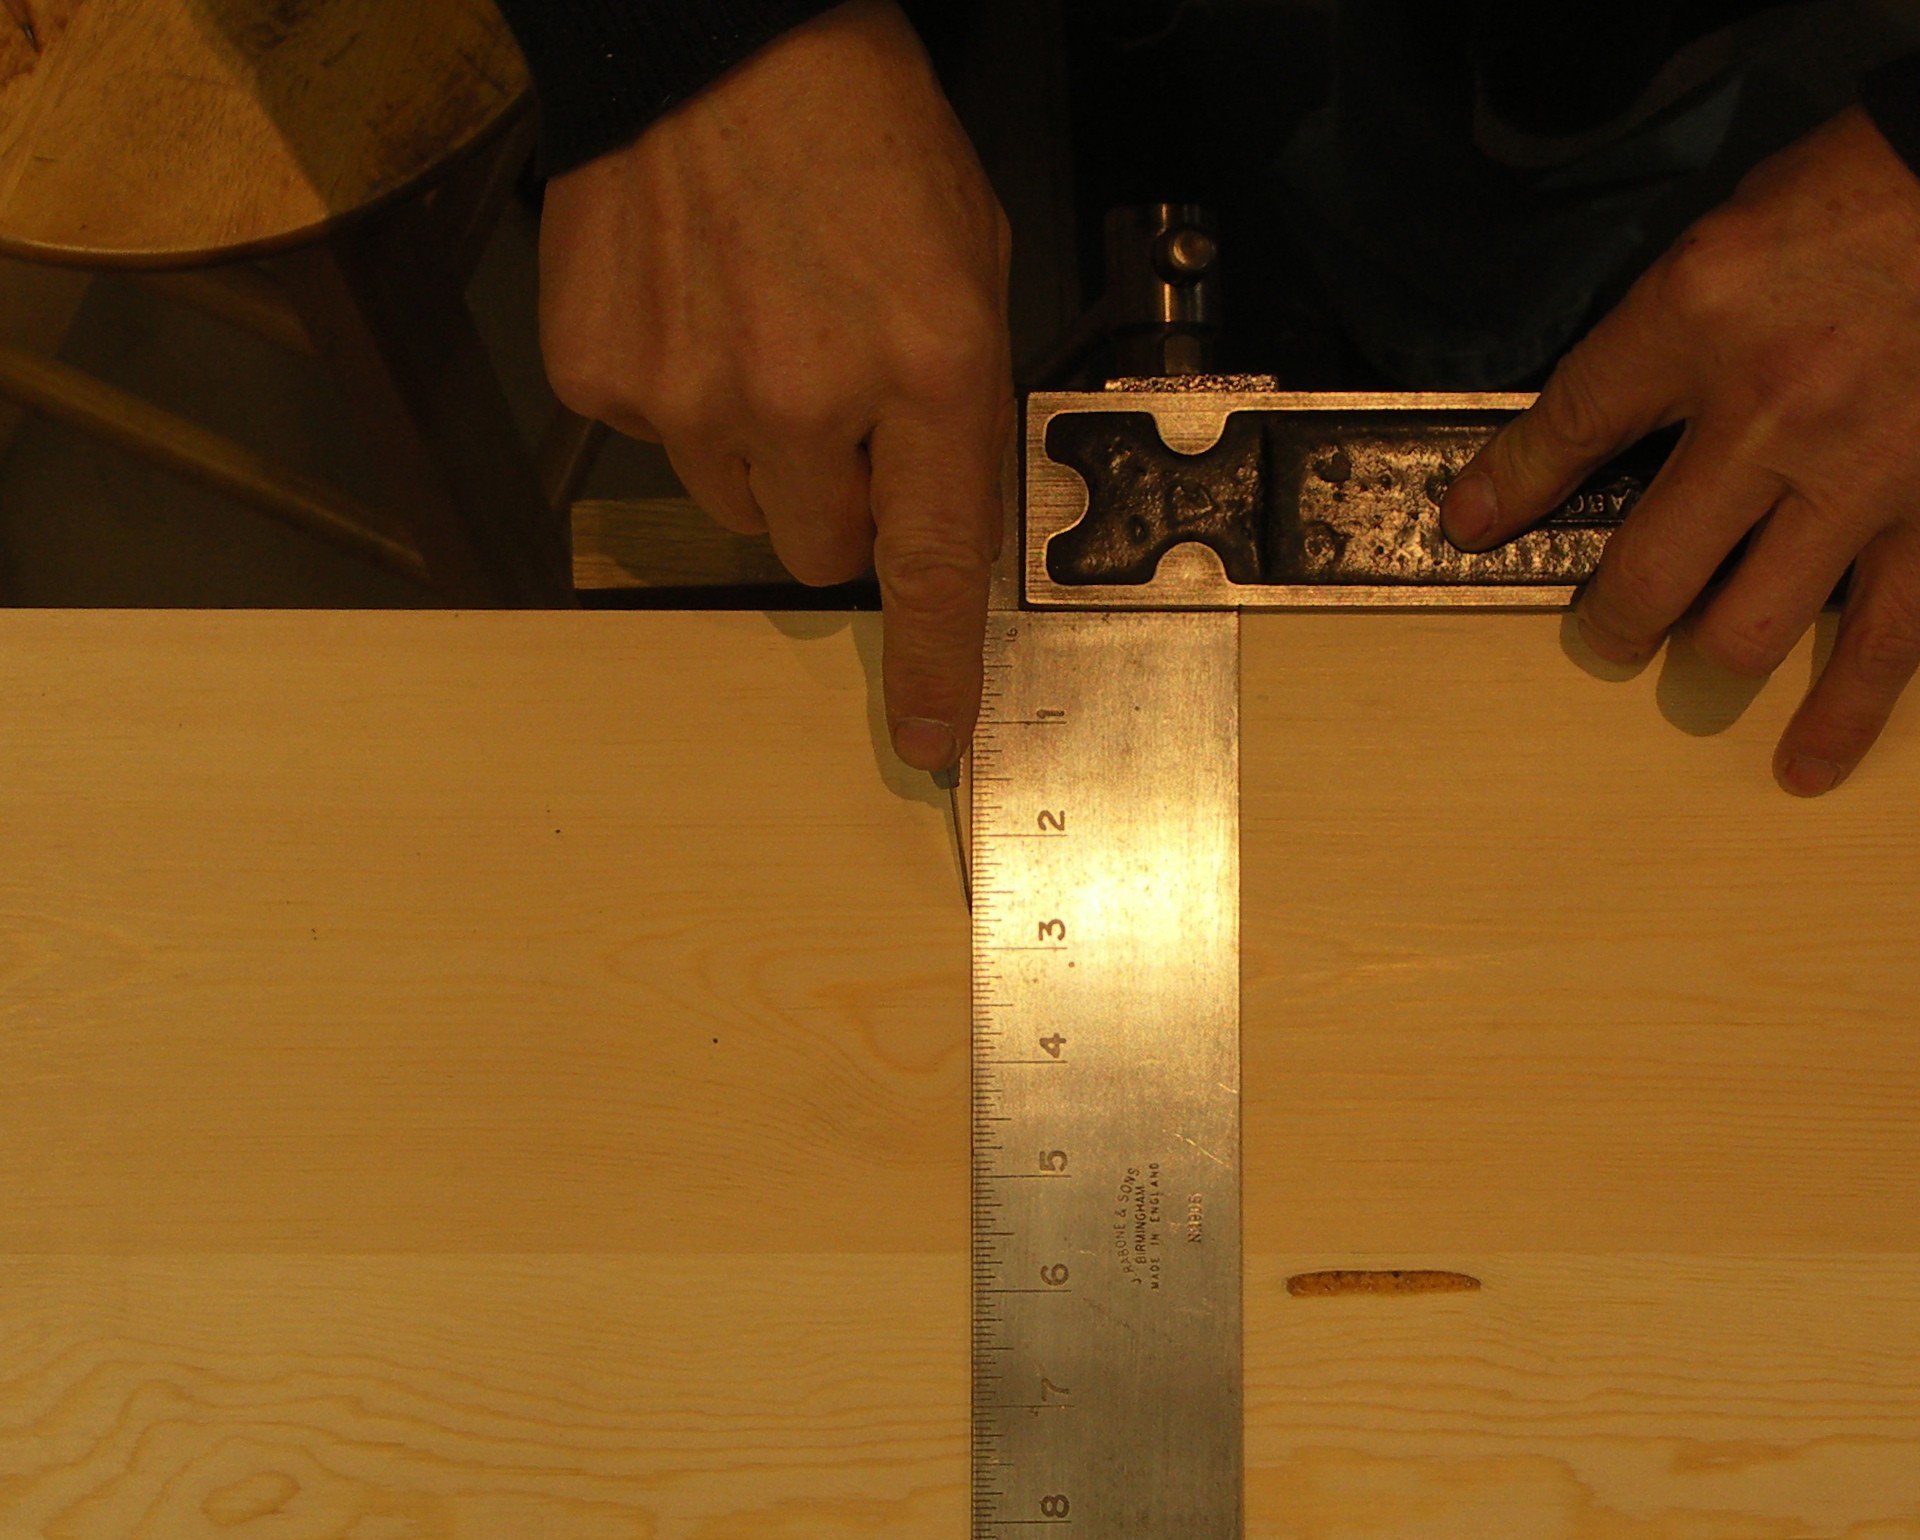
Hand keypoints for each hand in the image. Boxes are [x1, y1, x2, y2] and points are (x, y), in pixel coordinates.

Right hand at [537, 0, 1012, 772]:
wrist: (712, 28)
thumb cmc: (860, 131)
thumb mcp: (967, 261)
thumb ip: (957, 407)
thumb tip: (939, 525)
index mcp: (929, 368)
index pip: (933, 565)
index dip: (935, 666)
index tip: (932, 738)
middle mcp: (808, 399)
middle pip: (822, 550)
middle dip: (838, 497)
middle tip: (835, 395)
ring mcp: (692, 392)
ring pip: (738, 504)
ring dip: (755, 445)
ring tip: (758, 322)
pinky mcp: (602, 373)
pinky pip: (652, 442)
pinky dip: (675, 392)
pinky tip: (691, 301)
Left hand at [1442, 108, 1919, 794]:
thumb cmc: (1898, 181)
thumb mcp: (1744, 221)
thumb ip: (1675, 319)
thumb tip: (1621, 408)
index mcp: (1700, 319)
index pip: (1571, 425)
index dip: (1509, 489)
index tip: (1468, 526)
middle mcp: (1764, 415)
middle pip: (1646, 568)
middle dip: (1610, 618)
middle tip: (1605, 628)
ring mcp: (1854, 482)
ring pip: (1741, 628)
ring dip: (1701, 662)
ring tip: (1691, 663)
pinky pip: (1880, 646)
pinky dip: (1840, 717)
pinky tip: (1803, 765)